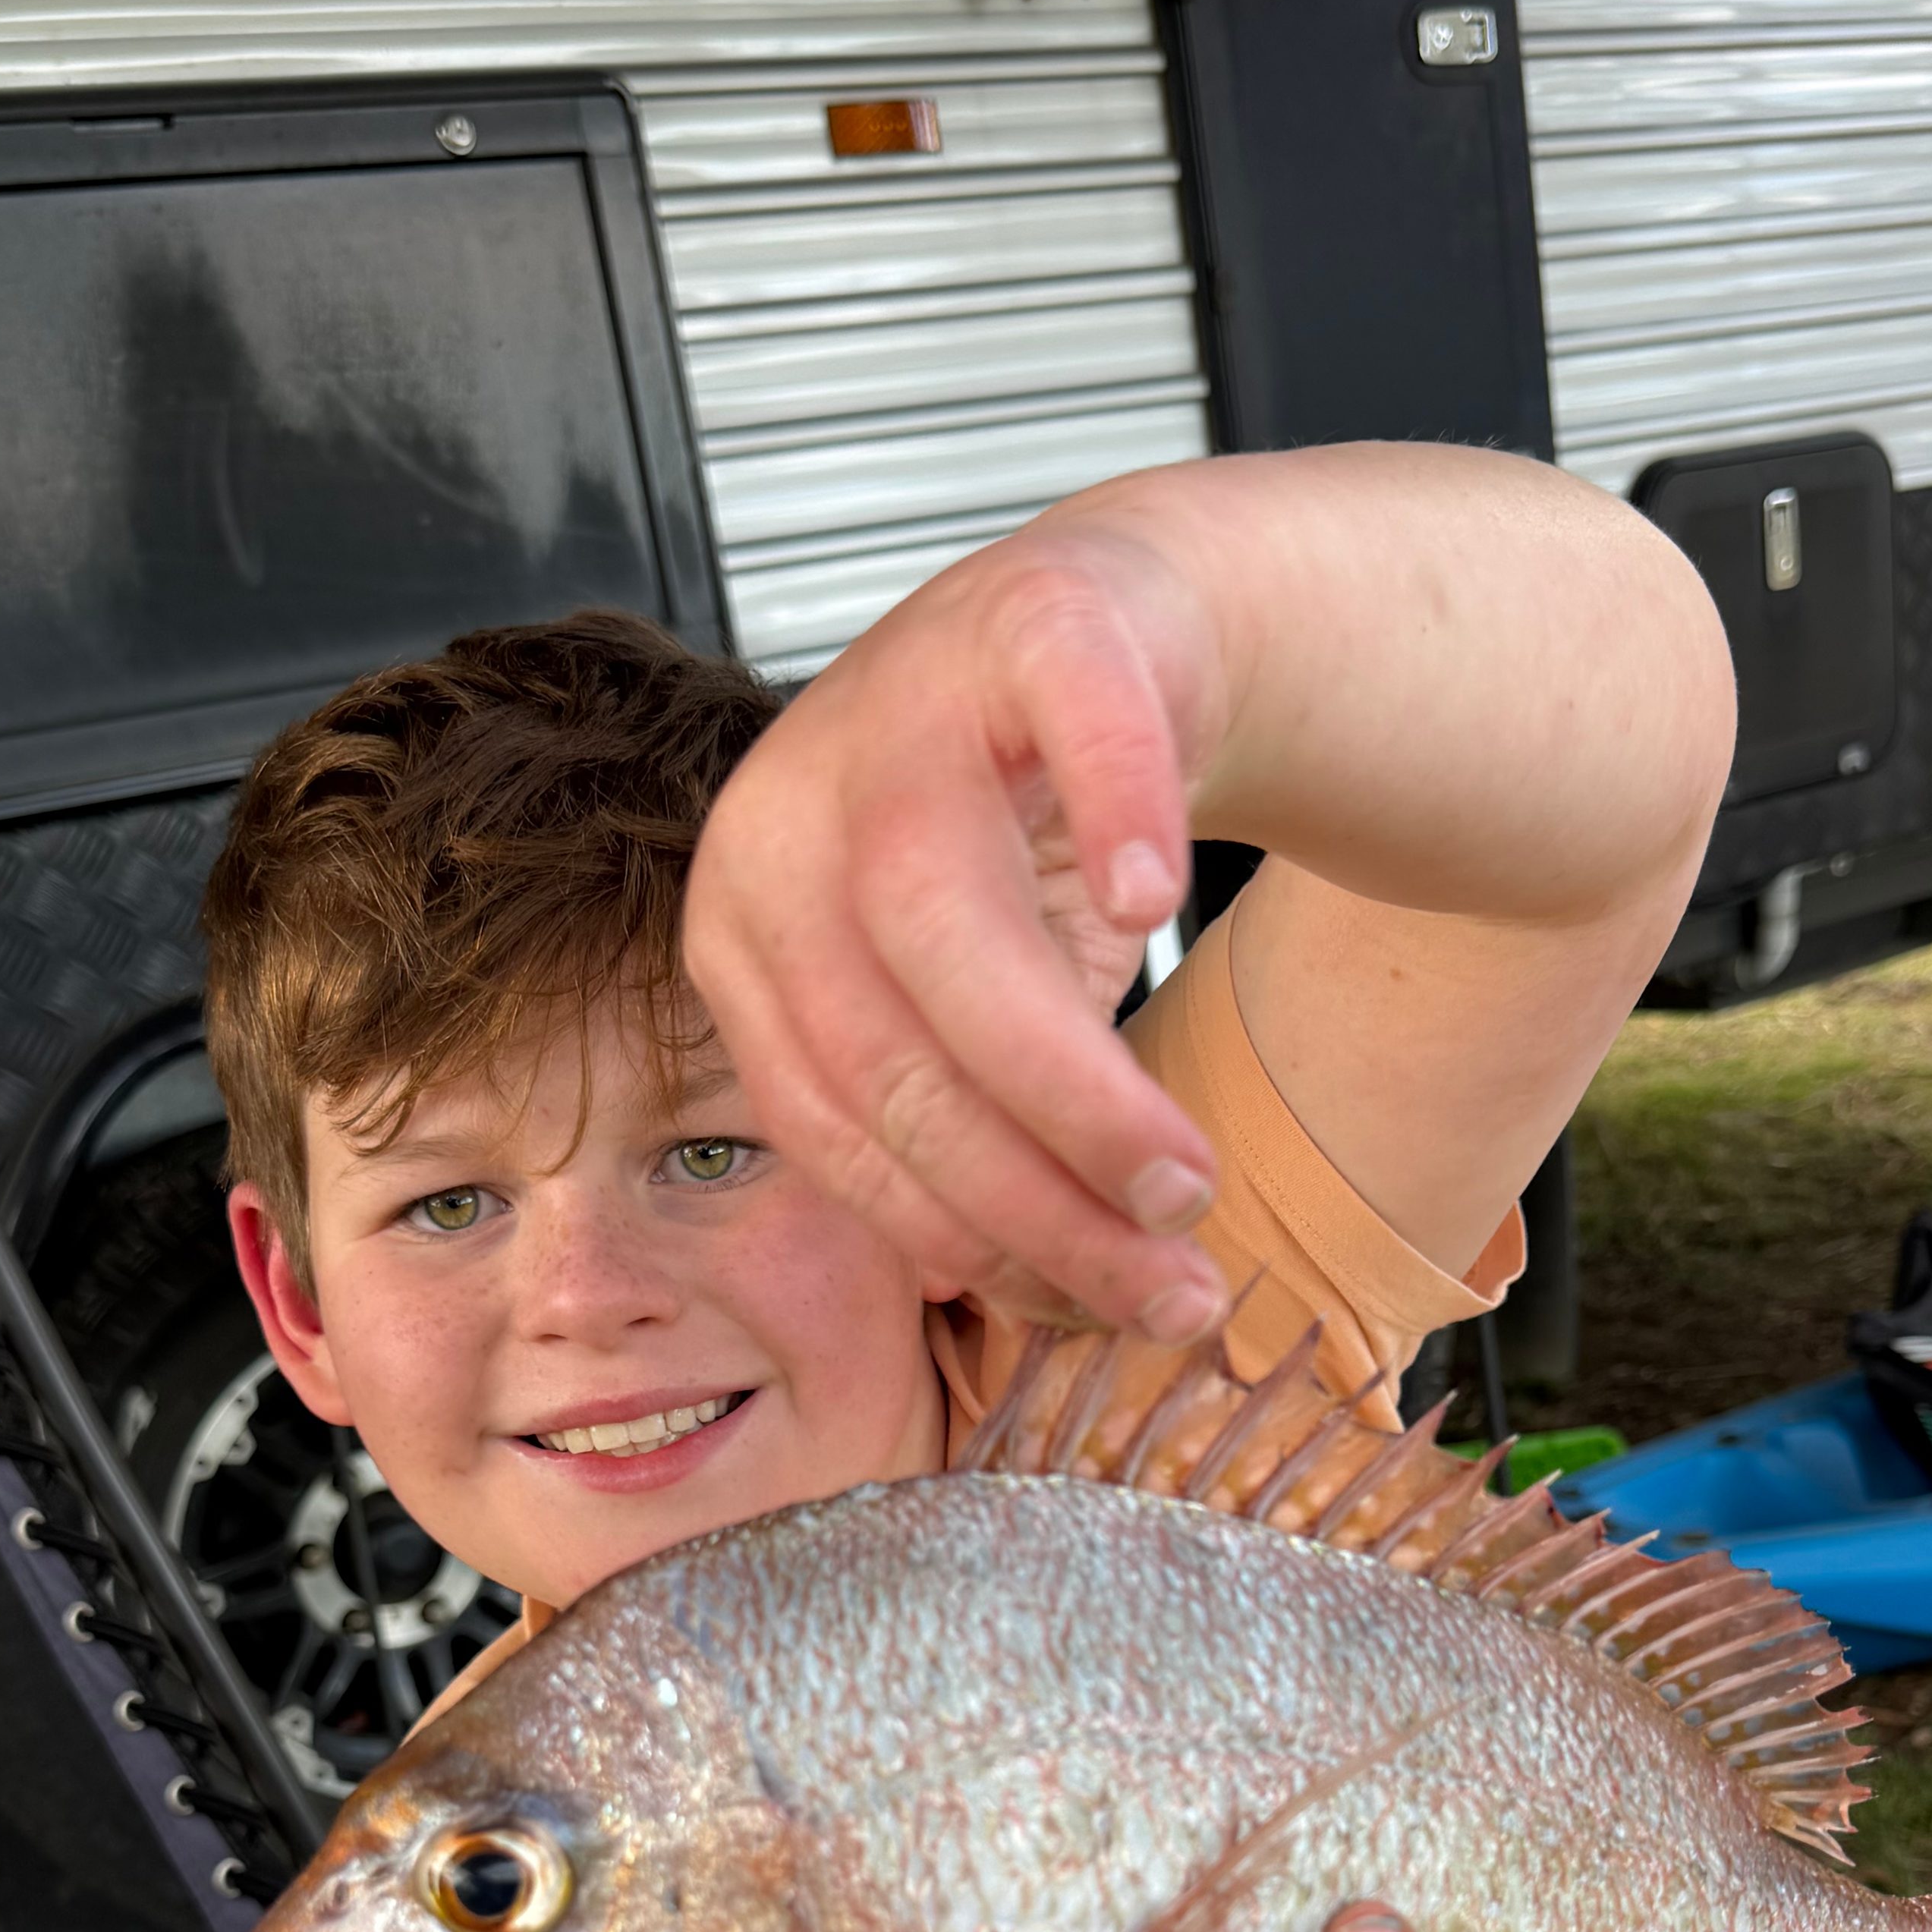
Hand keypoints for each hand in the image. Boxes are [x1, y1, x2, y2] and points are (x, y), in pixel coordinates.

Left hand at [679, 508, 1233, 1339]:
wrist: (1108, 632)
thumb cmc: (1022, 844)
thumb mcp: (955, 1001)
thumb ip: (960, 1130)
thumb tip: (1009, 1296)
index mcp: (746, 936)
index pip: (835, 1130)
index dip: (969, 1240)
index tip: (1092, 1310)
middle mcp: (781, 823)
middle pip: (888, 1056)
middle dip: (1038, 1199)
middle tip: (1167, 1269)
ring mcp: (895, 710)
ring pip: (948, 929)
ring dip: (1076, 1087)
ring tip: (1185, 1175)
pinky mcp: (1026, 622)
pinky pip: (1068, 726)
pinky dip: (1116, 816)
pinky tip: (1164, 905)